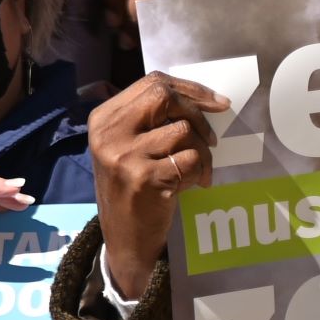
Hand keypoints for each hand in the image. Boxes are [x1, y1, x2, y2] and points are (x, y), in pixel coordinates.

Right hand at [89, 71, 226, 298]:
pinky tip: (193, 185)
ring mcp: (122, 155)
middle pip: (164, 96)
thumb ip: (149, 120)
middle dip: (197, 112)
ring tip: (197, 170)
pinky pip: (189, 159)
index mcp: (103, 118)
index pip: (151, 83)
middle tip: (211, 137)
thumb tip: (202, 97)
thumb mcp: (126, 147)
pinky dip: (200, 172)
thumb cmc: (131, 188)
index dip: (190, 88)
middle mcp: (107, 133)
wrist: (124, 236)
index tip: (216, 102)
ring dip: (202, 151)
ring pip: (183, 130)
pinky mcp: (143, 178)